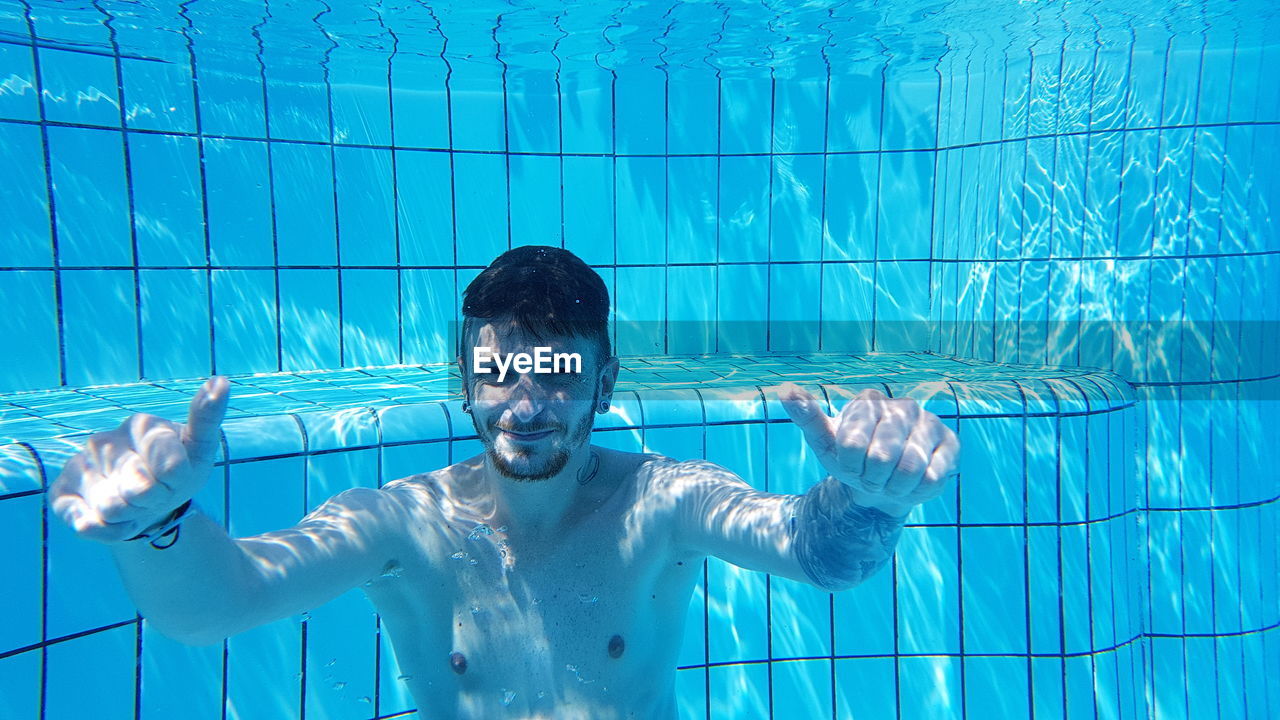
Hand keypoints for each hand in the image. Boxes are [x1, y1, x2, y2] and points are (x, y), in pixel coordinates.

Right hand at [49, 376, 229, 542]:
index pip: (170, 466)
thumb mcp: (200, 450)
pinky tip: (115, 520)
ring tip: (136, 504)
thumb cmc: (177, 473)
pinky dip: (108, 531)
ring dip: (133, 516)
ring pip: (114, 509)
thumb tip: (221, 380)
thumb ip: (207, 419)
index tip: (177, 477)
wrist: (146, 506)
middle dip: (156, 500)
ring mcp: (82, 466)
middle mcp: (106, 441)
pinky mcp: (62, 494)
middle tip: (156, 493)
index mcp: (142, 425)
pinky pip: (86, 524)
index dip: (177, 482)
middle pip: (142, 490)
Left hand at [778, 383, 959, 516]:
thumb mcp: (824, 442)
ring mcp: (929, 423)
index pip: (852, 444)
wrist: (881, 483)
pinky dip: (916, 491)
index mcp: (868, 402)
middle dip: (872, 478)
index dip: (850, 466)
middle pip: (882, 458)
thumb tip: (786, 391)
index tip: (851, 464)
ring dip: (894, 486)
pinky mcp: (950, 444)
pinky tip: (912, 483)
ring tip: (890, 480)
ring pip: (909, 469)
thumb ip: (807, 417)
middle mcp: (902, 406)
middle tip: (872, 476)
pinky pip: (933, 478)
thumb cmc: (851, 460)